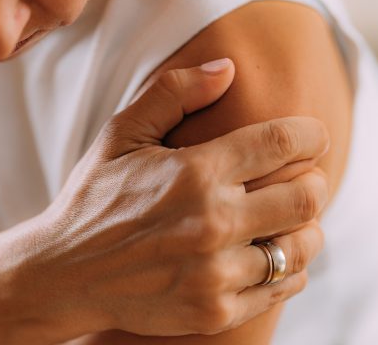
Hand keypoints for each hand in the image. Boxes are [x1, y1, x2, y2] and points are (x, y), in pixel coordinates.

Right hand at [7, 59, 327, 340]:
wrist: (64, 274)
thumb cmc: (94, 198)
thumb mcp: (121, 134)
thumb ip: (174, 92)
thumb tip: (228, 67)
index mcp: (194, 172)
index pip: (283, 142)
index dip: (310, 134)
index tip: (312, 136)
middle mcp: (211, 223)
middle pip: (307, 197)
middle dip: (313, 181)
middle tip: (302, 179)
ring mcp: (214, 272)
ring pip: (301, 246)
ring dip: (306, 228)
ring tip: (288, 220)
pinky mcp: (214, 310)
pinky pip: (282, 286)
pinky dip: (289, 268)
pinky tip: (270, 255)